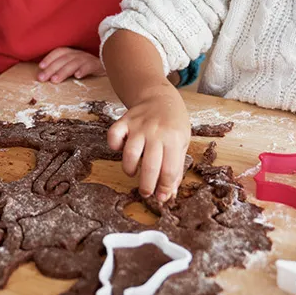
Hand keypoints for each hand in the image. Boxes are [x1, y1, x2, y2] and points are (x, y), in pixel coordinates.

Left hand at [38, 47, 104, 82]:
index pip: (59, 52)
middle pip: (63, 59)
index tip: (40, 66)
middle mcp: (78, 54)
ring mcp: (87, 59)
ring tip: (55, 80)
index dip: (49, 58)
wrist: (110, 66)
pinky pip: (89, 66)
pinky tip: (77, 76)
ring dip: (63, 71)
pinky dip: (83, 70)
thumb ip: (62, 68)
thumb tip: (46, 76)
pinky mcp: (97, 65)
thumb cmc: (87, 68)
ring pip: (74, 63)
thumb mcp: (74, 66)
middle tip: (42, 78)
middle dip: (51, 68)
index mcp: (72, 53)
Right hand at [107, 84, 190, 201]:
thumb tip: (168, 194)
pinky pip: (113, 136)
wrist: (160, 97)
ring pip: (130, 154)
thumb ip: (176, 168)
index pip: (169, 171)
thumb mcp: (182, 143)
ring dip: (130, 169)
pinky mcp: (124, 121)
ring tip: (133, 173)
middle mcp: (156, 133)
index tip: (161, 197)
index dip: (165, 188)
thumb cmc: (173, 124)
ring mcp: (138, 126)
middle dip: (147, 186)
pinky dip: (114, 146)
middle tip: (146, 193)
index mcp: (174, 139)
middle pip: (150, 166)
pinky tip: (120, 150)